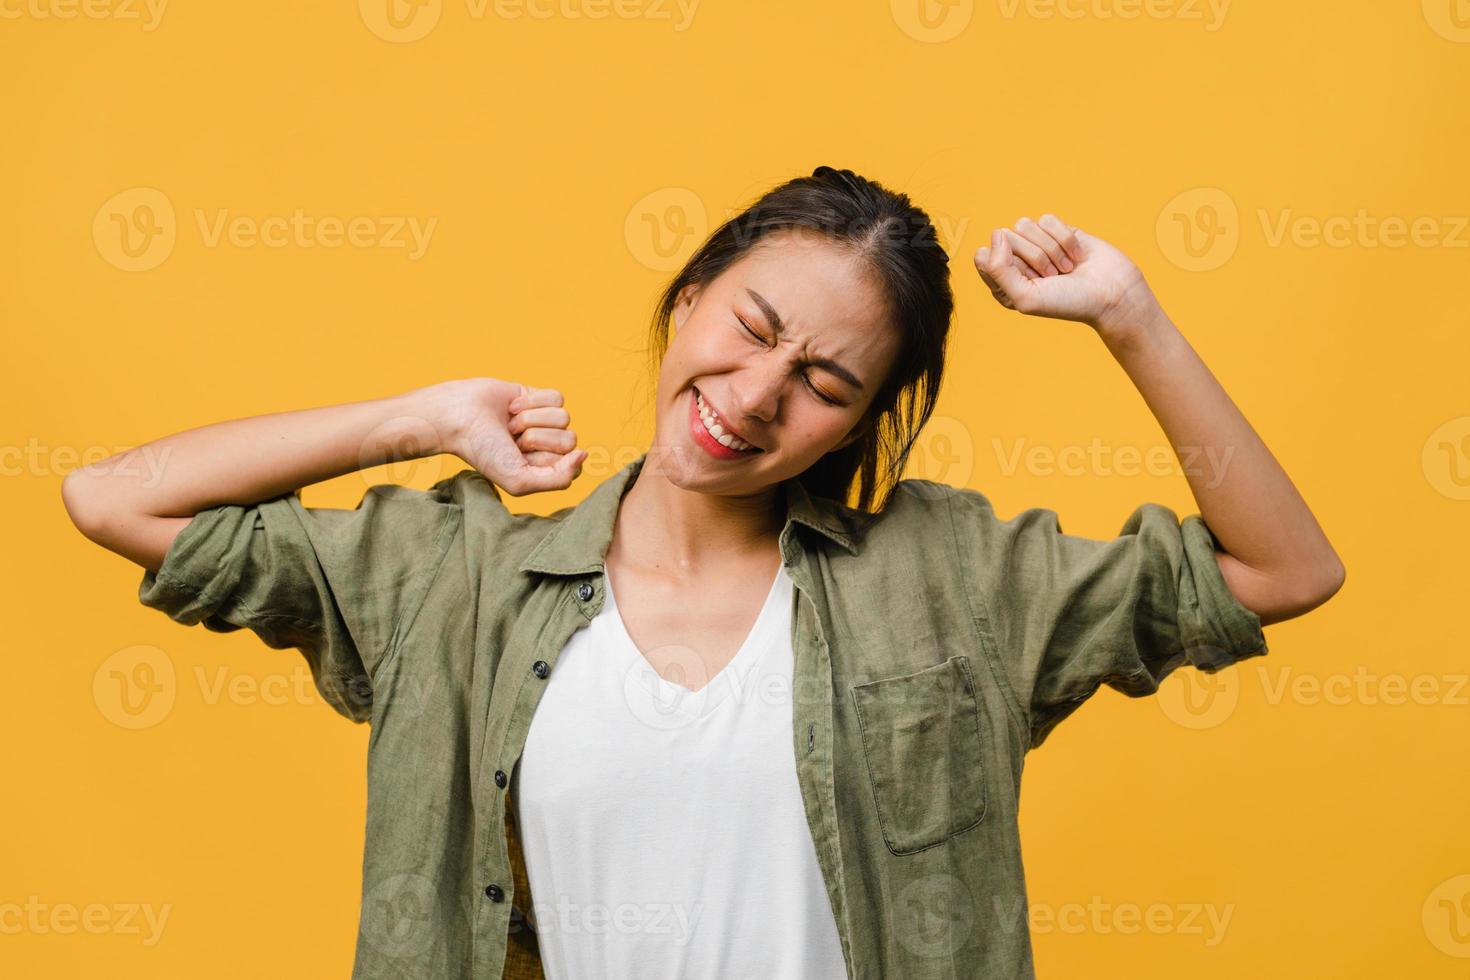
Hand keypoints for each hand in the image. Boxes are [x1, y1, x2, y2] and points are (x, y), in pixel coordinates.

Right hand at [433, 378, 586, 495]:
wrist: (459, 418)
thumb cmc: (484, 452)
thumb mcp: (520, 480)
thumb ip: (559, 478)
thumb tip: (585, 454)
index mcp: (546, 467)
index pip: (574, 464)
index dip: (547, 459)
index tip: (521, 458)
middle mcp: (548, 445)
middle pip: (569, 439)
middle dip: (537, 438)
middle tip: (512, 440)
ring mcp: (544, 421)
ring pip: (564, 417)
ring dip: (531, 419)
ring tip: (509, 424)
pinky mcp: (538, 397)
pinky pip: (557, 397)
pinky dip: (532, 401)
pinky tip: (512, 407)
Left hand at [973, 215, 1158, 337]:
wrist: (1112, 294)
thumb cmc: (1068, 302)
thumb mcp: (1025, 297)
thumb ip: (997, 269)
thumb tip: (996, 233)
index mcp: (1002, 282)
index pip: (984, 256)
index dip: (1008, 265)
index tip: (1029, 281)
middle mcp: (1016, 262)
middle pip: (1006, 237)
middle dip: (1034, 257)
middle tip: (1053, 277)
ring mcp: (1037, 245)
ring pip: (1025, 224)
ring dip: (1050, 248)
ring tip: (1065, 269)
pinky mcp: (1058, 231)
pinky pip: (1048, 219)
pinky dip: (1065, 238)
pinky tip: (1077, 256)